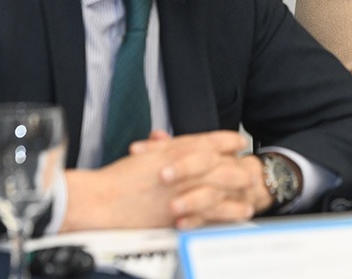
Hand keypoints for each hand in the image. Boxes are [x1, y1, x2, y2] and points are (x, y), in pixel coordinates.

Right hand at [62, 130, 264, 231]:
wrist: (100, 202)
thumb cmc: (116, 181)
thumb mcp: (143, 156)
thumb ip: (161, 148)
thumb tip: (166, 139)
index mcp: (173, 151)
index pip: (208, 140)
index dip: (226, 140)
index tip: (237, 141)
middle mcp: (182, 168)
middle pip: (221, 162)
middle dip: (238, 164)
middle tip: (249, 167)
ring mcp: (183, 190)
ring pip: (221, 185)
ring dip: (239, 187)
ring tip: (251, 191)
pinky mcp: (181, 211)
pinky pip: (213, 210)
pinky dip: (230, 210)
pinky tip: (241, 211)